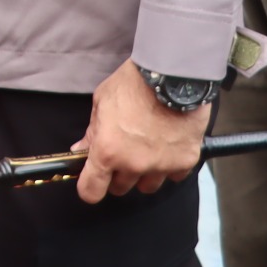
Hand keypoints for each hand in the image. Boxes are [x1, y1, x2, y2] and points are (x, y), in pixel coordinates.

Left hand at [74, 60, 206, 202]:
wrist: (172, 75)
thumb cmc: (133, 84)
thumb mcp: (102, 102)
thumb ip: (92, 132)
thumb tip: (82, 150)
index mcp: (107, 151)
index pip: (91, 190)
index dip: (89, 188)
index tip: (91, 183)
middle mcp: (134, 164)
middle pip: (120, 188)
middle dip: (117, 174)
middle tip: (121, 153)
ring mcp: (161, 166)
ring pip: (148, 185)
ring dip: (144, 173)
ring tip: (146, 148)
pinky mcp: (185, 162)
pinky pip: (174, 176)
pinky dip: (169, 165)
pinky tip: (166, 145)